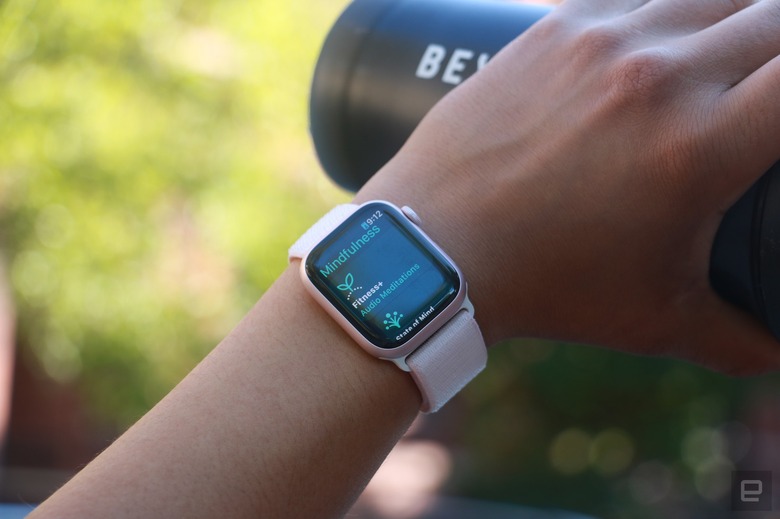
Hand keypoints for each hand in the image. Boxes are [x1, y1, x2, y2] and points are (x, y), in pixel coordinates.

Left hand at [356, 0, 779, 373]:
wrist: (438, 247)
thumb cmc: (546, 286)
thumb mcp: (656, 321)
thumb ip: (741, 338)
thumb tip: (778, 348)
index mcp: (698, 147)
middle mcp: (657, 77)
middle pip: (772, 19)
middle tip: (760, 99)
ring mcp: (600, 42)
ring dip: (732, 24)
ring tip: (715, 70)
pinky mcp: (553, 30)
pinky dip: (663, 16)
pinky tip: (655, 50)